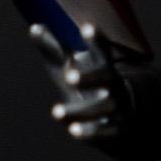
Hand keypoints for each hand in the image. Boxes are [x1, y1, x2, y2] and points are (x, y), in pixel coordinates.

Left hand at [29, 21, 128, 143]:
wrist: (127, 115)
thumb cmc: (90, 84)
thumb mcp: (71, 66)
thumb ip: (54, 48)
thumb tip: (33, 27)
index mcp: (104, 67)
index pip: (102, 51)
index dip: (96, 40)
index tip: (86, 27)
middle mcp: (114, 86)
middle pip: (106, 79)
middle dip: (89, 77)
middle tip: (69, 76)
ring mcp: (117, 108)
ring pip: (102, 108)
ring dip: (79, 111)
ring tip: (55, 112)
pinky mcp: (116, 130)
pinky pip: (104, 132)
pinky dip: (90, 132)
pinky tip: (73, 131)